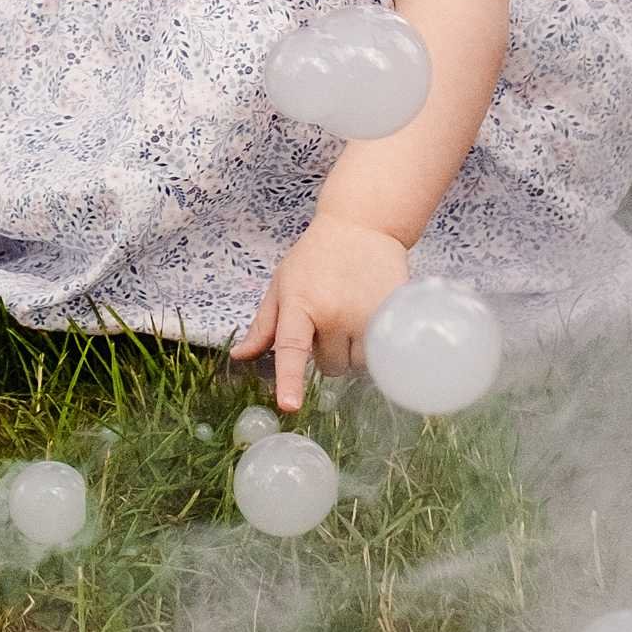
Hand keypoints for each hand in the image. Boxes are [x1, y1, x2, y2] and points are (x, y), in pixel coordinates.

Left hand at [229, 213, 410, 413]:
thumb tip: (239, 357)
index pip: (292, 348)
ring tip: (350, 317)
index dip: (290, 380)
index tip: (289, 406)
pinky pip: (381, 353)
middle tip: (329, 320)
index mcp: (300, 304)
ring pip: (357, 365)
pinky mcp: (392, 314)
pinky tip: (370, 318)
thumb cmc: (314, 257)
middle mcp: (334, 312)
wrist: (361, 225)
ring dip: (352, 352)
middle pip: (329, 367)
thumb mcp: (281, 284)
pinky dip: (374, 346)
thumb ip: (263, 326)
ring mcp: (366, 314)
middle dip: (327, 352)